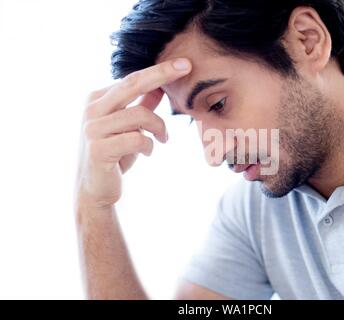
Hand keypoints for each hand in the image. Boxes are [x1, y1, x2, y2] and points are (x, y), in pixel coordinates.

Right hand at [75, 58, 191, 208]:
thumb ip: (141, 106)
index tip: (184, 63)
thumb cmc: (114, 155)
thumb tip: (160, 87)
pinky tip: (147, 152)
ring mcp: (92, 129)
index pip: (132, 79)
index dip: (159, 71)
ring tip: (163, 139)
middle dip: (162, 73)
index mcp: (97, 99)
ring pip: (140, 115)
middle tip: (187, 67)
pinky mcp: (98, 149)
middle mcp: (91, 109)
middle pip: (132, 84)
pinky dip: (150, 146)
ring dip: (160, 128)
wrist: (94, 190)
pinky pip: (137, 139)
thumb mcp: (129, 127)